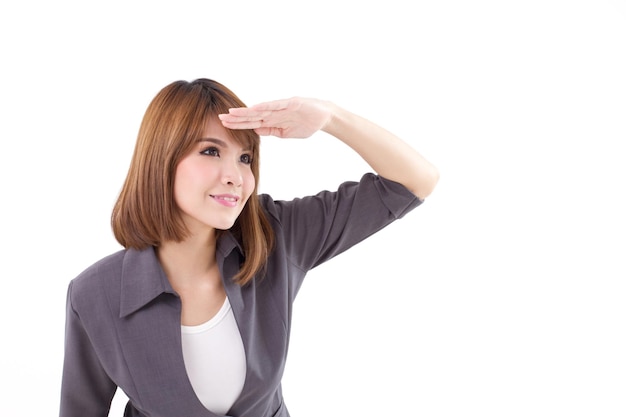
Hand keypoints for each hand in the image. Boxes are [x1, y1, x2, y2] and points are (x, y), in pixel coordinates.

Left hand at [218, 97, 332, 138]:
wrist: (324, 116)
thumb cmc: (306, 123)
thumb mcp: (285, 132)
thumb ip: (271, 130)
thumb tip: (256, 130)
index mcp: (272, 119)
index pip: (251, 122)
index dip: (238, 123)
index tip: (224, 124)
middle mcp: (274, 112)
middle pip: (252, 115)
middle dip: (236, 118)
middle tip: (220, 118)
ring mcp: (282, 107)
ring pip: (260, 110)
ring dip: (246, 112)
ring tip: (231, 113)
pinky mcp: (291, 103)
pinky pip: (276, 106)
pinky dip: (265, 107)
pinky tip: (254, 108)